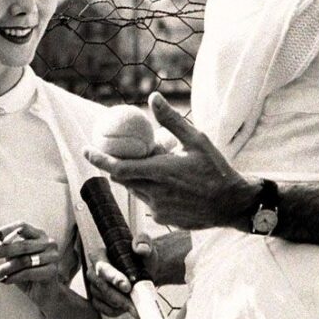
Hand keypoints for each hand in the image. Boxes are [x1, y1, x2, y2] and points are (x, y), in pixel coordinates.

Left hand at [0, 222, 64, 308]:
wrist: (44, 293)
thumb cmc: (28, 273)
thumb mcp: (15, 258)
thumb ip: (8, 248)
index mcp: (39, 235)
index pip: (22, 226)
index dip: (6, 230)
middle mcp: (48, 242)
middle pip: (23, 244)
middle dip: (4, 249)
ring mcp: (53, 256)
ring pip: (25, 260)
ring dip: (6, 268)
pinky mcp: (52, 271)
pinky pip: (29, 272)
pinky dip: (14, 277)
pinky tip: (4, 281)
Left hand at [84, 92, 258, 229]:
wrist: (232, 203)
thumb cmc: (216, 169)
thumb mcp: (197, 140)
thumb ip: (172, 121)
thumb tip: (153, 98)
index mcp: (160, 171)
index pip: (119, 168)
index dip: (99, 160)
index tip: (86, 149)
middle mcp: (155, 193)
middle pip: (123, 179)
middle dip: (118, 167)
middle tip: (122, 154)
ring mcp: (159, 209)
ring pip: (136, 191)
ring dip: (138, 178)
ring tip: (158, 168)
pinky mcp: (165, 220)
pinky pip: (150, 203)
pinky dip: (152, 191)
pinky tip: (172, 186)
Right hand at [85, 233, 159, 316]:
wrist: (144, 272)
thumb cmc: (142, 258)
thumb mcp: (146, 247)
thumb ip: (144, 242)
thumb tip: (140, 248)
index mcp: (100, 255)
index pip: (102, 268)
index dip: (113, 278)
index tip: (127, 287)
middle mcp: (93, 271)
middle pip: (101, 286)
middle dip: (119, 297)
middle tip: (135, 306)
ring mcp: (94, 287)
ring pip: (104, 300)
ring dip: (121, 305)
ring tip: (136, 306)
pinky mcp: (97, 300)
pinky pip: (104, 309)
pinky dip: (117, 311)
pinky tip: (127, 308)